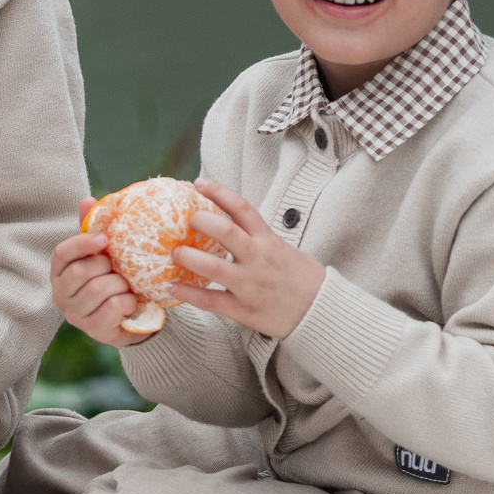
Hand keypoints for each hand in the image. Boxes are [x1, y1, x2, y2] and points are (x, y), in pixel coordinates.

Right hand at [50, 200, 150, 346]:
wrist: (130, 316)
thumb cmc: (111, 279)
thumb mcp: (102, 254)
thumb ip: (92, 229)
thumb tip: (87, 200)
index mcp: (59, 271)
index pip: (61, 254)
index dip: (81, 243)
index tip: (104, 238)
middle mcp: (61, 294)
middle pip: (81, 272)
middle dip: (107, 266)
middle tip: (118, 268)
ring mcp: (75, 314)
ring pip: (97, 289)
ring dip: (119, 284)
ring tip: (125, 285)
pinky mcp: (93, 330)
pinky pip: (113, 307)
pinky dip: (128, 301)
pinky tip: (130, 302)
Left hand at [169, 178, 325, 338]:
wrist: (322, 310)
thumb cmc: (302, 277)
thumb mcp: (283, 247)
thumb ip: (257, 237)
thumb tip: (226, 222)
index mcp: (269, 240)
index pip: (242, 208)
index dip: (219, 192)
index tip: (199, 183)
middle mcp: (259, 259)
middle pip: (225, 231)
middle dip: (200, 222)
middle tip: (184, 221)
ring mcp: (250, 285)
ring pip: (213, 267)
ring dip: (188, 257)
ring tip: (174, 252)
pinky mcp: (245, 310)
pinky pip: (211, 302)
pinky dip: (189, 294)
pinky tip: (172, 287)